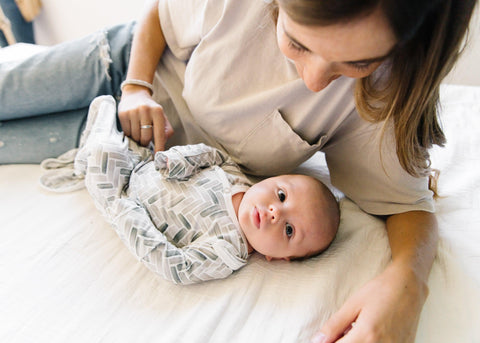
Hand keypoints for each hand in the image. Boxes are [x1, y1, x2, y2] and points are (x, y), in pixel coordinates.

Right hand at [118, 88, 173, 152]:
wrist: (135, 94)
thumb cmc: (151, 110)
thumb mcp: (162, 117)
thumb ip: (166, 130)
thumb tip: (163, 143)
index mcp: (158, 111)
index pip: (159, 133)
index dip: (159, 146)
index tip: (158, 156)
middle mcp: (145, 110)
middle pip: (146, 137)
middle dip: (146, 143)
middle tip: (145, 142)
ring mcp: (133, 112)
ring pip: (136, 136)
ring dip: (137, 139)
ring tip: (139, 133)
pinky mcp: (123, 114)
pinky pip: (127, 133)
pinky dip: (130, 135)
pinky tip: (132, 129)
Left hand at [311, 262, 427, 342]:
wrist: (409, 286)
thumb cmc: (379, 291)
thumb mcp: (353, 304)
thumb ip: (334, 325)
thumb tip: (317, 341)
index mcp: (367, 335)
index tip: (324, 339)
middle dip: (342, 342)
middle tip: (342, 332)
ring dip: (355, 342)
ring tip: (355, 330)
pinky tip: (368, 334)